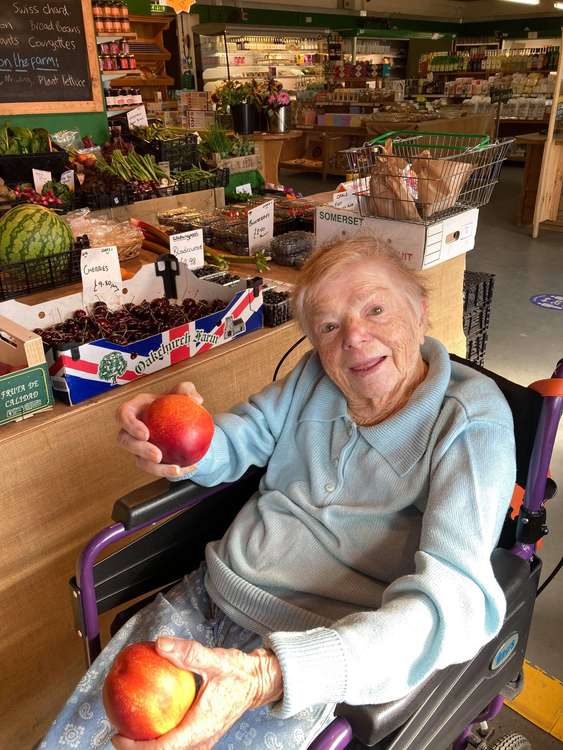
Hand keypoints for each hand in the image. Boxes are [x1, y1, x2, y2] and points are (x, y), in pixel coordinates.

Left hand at [111, 637, 282, 749]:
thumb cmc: (239, 673)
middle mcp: (201, 741)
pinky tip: (149, 719)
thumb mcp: (215, 659)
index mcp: (200, 728)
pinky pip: (177, 744)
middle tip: (117, 731)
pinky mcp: (202, 736)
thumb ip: (187, 653)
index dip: (137, 747)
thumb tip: (160, 644)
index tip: (117, 735)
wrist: (258, 682)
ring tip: (129, 728)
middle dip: (137, 749)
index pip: (163, 748)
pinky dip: (160, 738)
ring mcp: (202, 741)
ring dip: (149, 745)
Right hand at [116, 383, 203, 478]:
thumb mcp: (183, 391)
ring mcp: (137, 446)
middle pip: (125, 441)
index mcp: (135, 409)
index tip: (146, 434)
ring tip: (176, 469)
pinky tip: (191, 467)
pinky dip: (172, 471)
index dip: (130, 425)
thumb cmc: (175, 402)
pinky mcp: (148, 459)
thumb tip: (196, 400)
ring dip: (156, 469)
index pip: (123, 414)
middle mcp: (131, 429)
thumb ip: (187, 390)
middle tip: (158, 456)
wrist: (179, 419)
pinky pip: (157, 469)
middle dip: (140, 451)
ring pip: (139, 461)